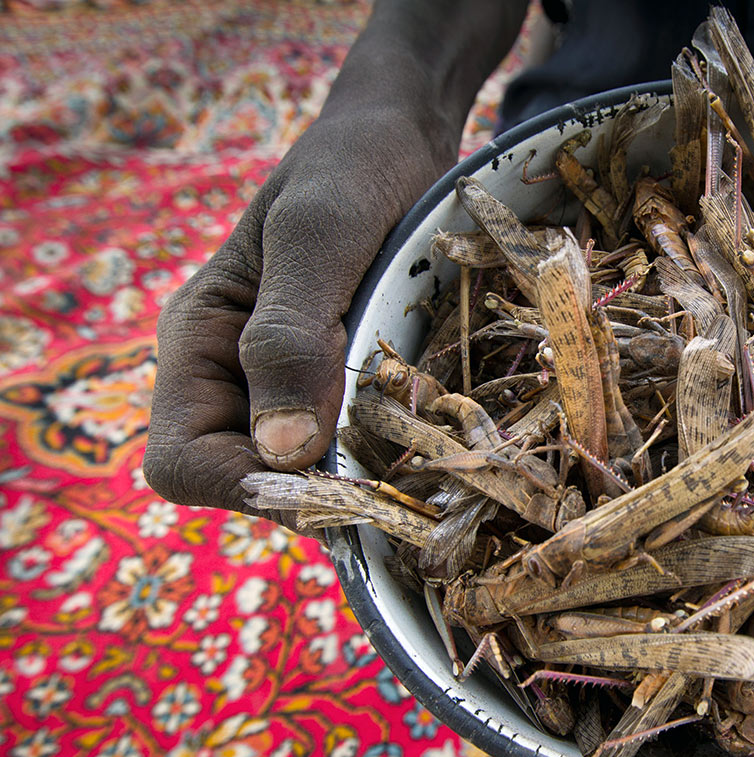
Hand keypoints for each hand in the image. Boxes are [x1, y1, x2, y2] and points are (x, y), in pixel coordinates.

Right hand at [143, 0, 523, 521]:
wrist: (401, 137)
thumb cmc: (352, 168)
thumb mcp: (319, 236)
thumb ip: (290, 336)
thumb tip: (282, 452)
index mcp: (201, 345)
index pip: (183, 464)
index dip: (248, 487)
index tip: (336, 478)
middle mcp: (237, 379)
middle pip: (250, 482)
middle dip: (318, 488)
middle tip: (401, 462)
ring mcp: (292, 386)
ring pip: (310, 474)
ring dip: (364, 474)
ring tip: (427, 440)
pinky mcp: (345, 386)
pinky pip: (354, 447)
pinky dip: (390, 453)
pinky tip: (436, 428)